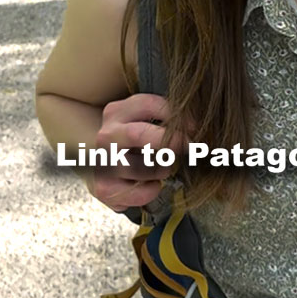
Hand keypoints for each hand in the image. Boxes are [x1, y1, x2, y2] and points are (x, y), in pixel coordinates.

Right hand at [87, 93, 192, 211]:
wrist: (100, 165)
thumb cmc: (131, 141)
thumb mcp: (141, 120)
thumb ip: (164, 118)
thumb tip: (197, 127)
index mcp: (117, 112)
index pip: (148, 105)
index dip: (175, 115)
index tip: (195, 127)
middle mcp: (106, 136)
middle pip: (140, 135)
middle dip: (172, 142)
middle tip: (192, 148)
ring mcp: (102, 163)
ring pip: (145, 167)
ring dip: (164, 169)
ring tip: (166, 167)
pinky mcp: (104, 189)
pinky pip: (141, 192)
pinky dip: (154, 189)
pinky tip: (153, 183)